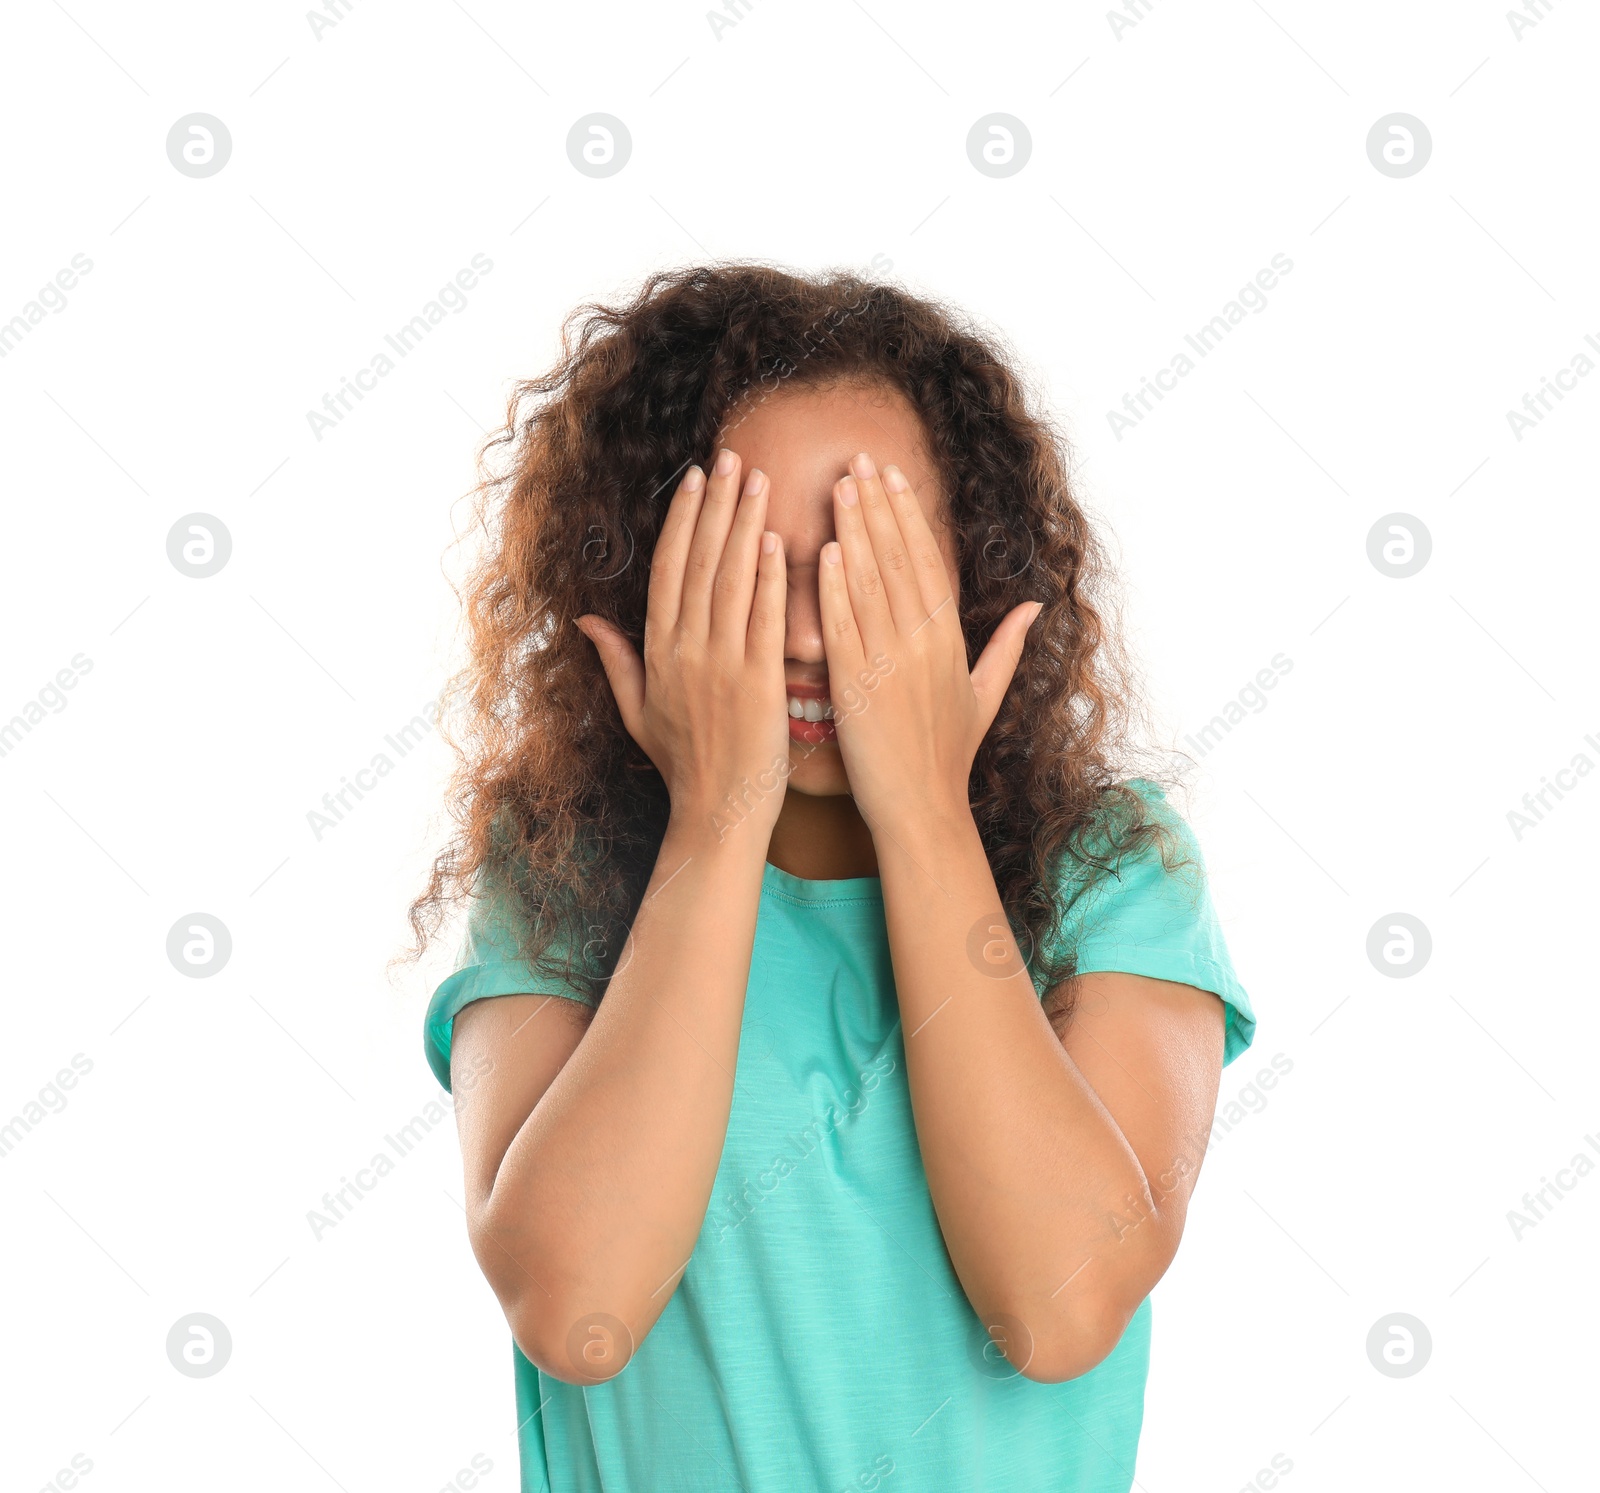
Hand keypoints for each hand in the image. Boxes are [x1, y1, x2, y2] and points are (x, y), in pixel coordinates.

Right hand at [576, 449, 789, 838]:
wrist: (717, 815)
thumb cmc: (683, 766)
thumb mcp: (636, 712)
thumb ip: (616, 660)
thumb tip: (586, 619)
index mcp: (657, 651)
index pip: (669, 569)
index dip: (682, 518)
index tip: (695, 477)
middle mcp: (685, 650)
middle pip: (699, 562)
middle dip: (716, 503)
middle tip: (734, 456)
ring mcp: (722, 666)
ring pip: (731, 581)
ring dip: (745, 524)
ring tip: (760, 479)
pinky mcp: (759, 684)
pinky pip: (764, 621)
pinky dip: (770, 579)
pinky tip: (778, 540)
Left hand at [818, 452, 1041, 838]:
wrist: (922, 808)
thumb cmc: (948, 756)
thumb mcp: (985, 696)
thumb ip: (1007, 645)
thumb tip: (1034, 606)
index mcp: (950, 639)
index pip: (927, 560)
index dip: (907, 513)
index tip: (890, 474)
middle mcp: (923, 642)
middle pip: (898, 558)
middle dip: (877, 505)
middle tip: (857, 459)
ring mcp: (891, 662)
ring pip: (871, 583)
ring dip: (855, 531)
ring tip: (838, 487)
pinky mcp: (858, 686)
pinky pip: (846, 627)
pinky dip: (836, 588)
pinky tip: (826, 552)